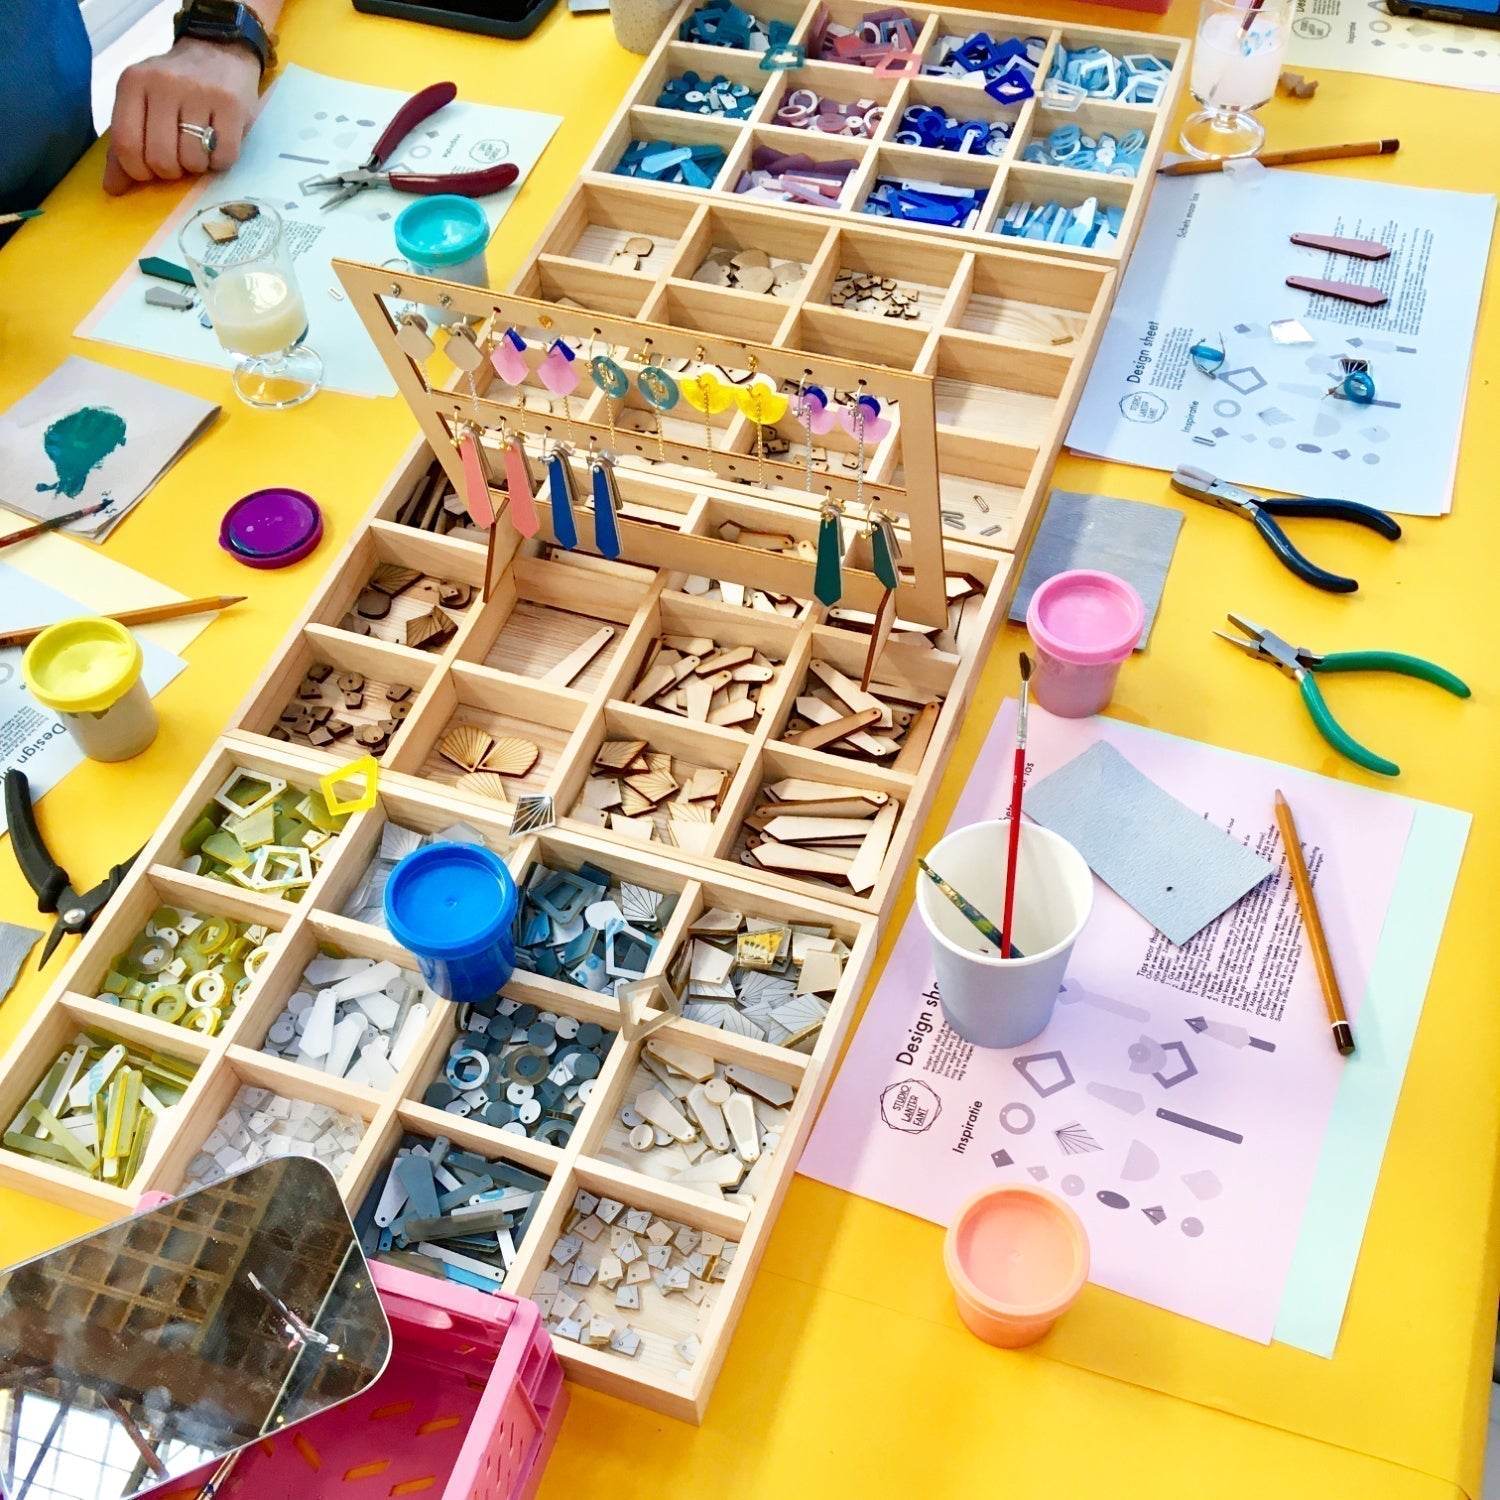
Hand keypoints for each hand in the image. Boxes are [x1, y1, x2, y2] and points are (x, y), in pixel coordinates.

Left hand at [104, 38, 261, 194]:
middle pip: (160, 158)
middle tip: (178, 159)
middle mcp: (163, 83)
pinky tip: (218, 147)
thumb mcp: (143, 105)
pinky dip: (220, 163)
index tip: (150, 169)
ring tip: (199, 150)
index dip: (138, 170)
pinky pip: (223, 157)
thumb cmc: (177, 88)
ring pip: (192, 161)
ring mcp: (198, 92)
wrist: (218, 51)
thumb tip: (112, 188)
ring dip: (197, 168)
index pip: (126, 144)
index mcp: (133, 83)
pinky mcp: (231, 105)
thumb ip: (126, 143)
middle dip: (171, 171)